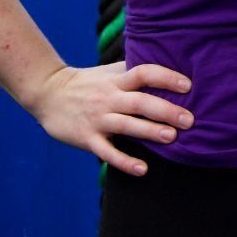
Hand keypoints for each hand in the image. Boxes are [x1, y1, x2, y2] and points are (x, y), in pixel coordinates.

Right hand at [24, 62, 193, 175]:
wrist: (47, 93)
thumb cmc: (88, 83)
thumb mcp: (109, 72)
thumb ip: (133, 71)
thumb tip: (169, 67)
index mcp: (117, 80)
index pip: (144, 73)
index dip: (166, 77)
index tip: (188, 85)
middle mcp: (109, 98)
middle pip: (140, 102)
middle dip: (166, 110)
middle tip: (189, 120)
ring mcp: (97, 119)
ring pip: (126, 125)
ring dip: (149, 131)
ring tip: (172, 137)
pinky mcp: (86, 138)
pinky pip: (107, 152)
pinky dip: (124, 162)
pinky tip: (143, 169)